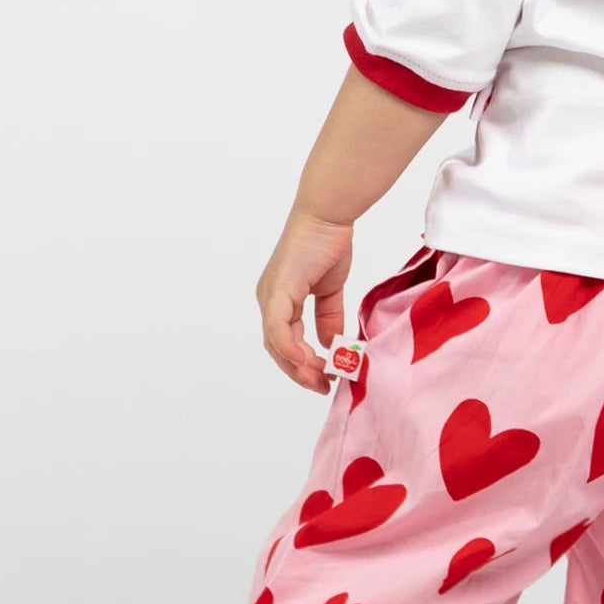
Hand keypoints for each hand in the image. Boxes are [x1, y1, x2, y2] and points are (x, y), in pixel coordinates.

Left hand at [256, 206, 354, 392]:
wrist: (328, 216)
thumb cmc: (328, 244)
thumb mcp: (330, 291)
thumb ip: (329, 318)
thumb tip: (333, 346)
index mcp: (279, 299)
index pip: (284, 342)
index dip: (302, 365)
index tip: (325, 379)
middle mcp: (269, 299)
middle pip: (277, 349)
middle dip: (299, 372)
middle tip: (321, 386)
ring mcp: (271, 295)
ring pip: (277, 343)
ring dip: (299, 365)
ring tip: (321, 378)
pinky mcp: (278, 290)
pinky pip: (279, 328)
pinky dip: (291, 348)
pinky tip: (308, 360)